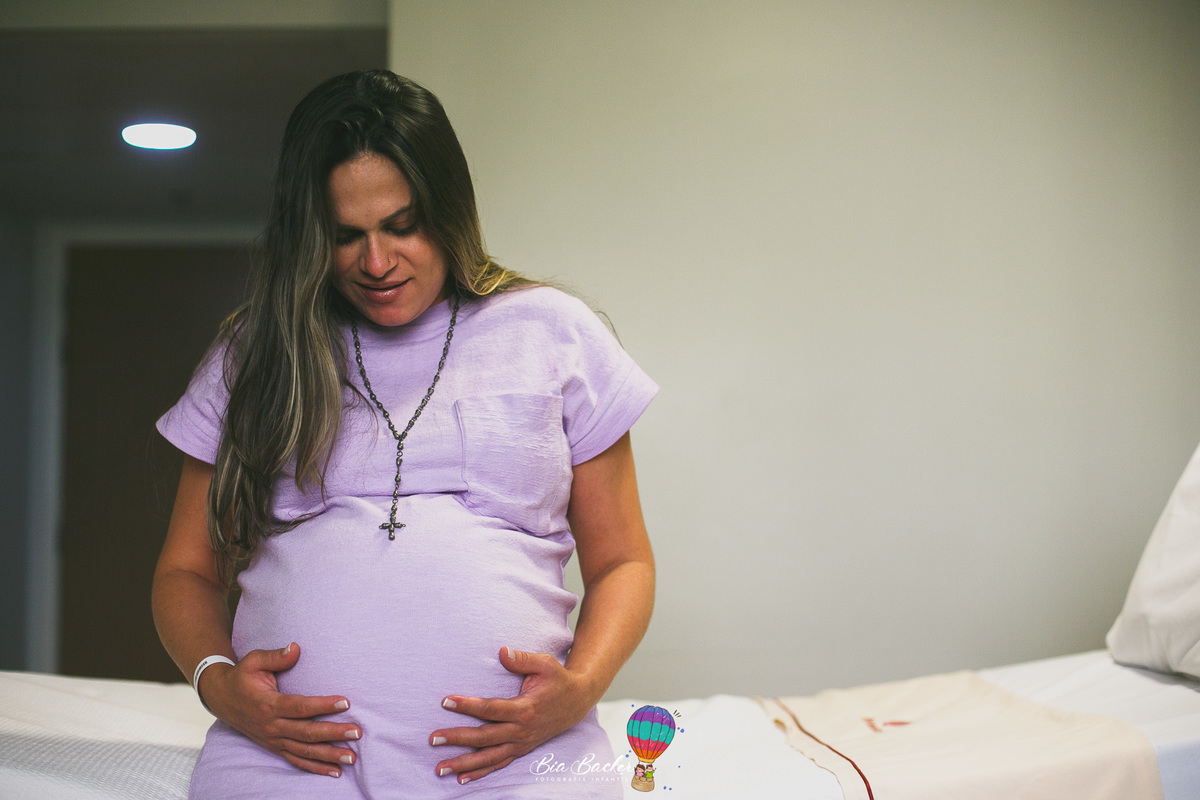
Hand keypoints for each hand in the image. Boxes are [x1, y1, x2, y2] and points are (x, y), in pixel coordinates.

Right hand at [198, 643, 360, 777]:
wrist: (221, 698)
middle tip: (357, 732)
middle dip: (333, 733)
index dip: (323, 705)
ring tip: (352, 758)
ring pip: (304, 751)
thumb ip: (275, 656)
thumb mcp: (253, 661)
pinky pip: (297, 760)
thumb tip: (295, 647)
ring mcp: (273, 739)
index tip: (345, 702)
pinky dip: (315, 768)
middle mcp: (272, 726)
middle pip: (307, 733)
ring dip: (329, 755)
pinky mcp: (275, 747)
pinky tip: (334, 772)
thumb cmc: (242, 676)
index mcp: (268, 704)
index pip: (300, 707)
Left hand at [429, 647, 599, 784]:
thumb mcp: (545, 664)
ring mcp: (521, 743)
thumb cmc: (558, 680)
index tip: (446, 701)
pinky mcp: (522, 749)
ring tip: (439, 768)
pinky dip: (480, 772)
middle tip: (433, 738)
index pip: (490, 708)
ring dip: (463, 764)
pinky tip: (461, 778)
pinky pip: (499, 764)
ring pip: (489, 757)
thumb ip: (522, 659)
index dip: (468, 705)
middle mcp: (521, 730)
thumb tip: (502, 652)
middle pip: (484, 737)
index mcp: (525, 708)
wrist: (578, 701)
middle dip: (457, 738)